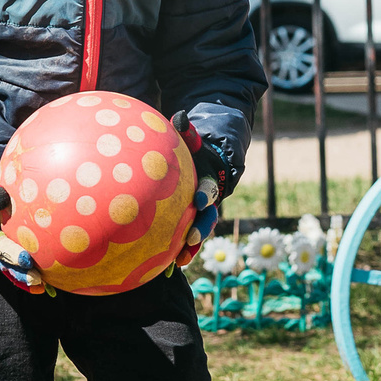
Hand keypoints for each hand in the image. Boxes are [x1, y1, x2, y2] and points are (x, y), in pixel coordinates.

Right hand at [0, 174, 45, 292]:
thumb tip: (2, 198)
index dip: (11, 253)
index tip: (27, 259)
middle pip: (4, 262)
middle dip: (20, 272)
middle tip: (37, 279)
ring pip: (9, 269)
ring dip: (24, 279)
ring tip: (43, 287)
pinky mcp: (3, 255)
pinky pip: (14, 269)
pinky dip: (25, 278)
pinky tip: (44, 287)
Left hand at [170, 111, 224, 265]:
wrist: (207, 159)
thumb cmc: (194, 146)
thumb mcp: (192, 136)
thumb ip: (187, 130)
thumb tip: (180, 116)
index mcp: (210, 177)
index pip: (211, 186)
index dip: (207, 193)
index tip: (200, 199)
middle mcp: (210, 197)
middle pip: (209, 215)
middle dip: (202, 227)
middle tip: (192, 238)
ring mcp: (203, 211)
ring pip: (200, 230)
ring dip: (192, 245)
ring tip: (180, 259)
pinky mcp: (192, 219)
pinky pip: (187, 236)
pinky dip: (181, 250)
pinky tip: (169, 264)